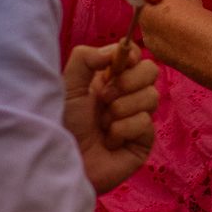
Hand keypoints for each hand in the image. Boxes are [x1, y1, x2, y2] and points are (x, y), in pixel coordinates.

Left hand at [62, 40, 161, 195]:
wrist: (62, 161)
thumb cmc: (60, 124)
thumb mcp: (67, 85)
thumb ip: (85, 58)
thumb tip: (118, 49)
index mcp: (107, 78)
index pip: (134, 55)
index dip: (131, 55)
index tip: (120, 62)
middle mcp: (125, 95)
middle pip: (150, 71)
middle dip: (127, 83)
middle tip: (104, 98)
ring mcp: (137, 117)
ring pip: (151, 96)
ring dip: (121, 109)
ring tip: (102, 125)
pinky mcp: (143, 140)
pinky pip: (146, 123)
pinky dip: (123, 130)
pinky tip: (109, 142)